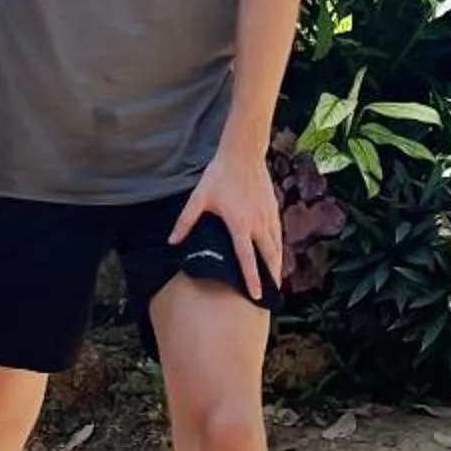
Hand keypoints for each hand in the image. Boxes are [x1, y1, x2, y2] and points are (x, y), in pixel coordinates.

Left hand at [171, 140, 283, 295]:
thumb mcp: (198, 198)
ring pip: (277, 246)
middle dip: (271, 277)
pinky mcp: (273, 208)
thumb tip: (172, 241)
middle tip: (271, 295)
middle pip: (269, 256)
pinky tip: (277, 253)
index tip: (256, 295)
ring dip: (277, 264)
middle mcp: (257, 224)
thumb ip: (186, 221)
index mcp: (239, 224)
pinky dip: (279, 246)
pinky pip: (278, 233)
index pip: (247, 258)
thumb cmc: (219, 176)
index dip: (251, 278)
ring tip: (276, 280)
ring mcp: (268, 216)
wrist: (242, 155)